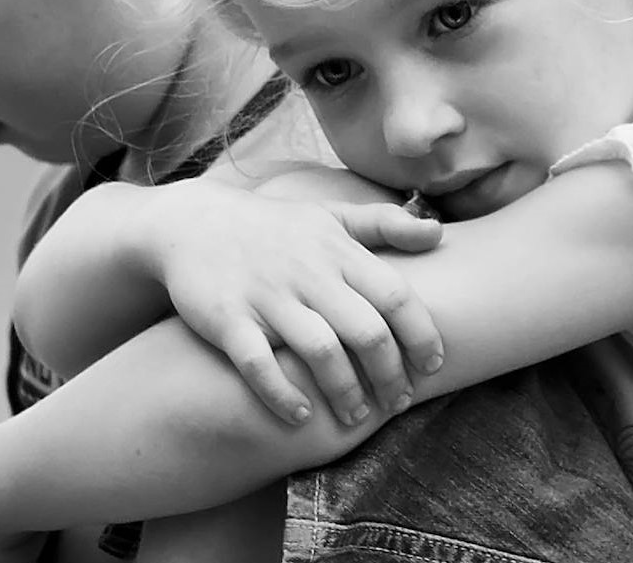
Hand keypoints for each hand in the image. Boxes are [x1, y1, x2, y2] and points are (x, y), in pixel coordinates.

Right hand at [138, 173, 443, 425]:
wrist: (192, 224)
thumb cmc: (274, 228)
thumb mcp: (328, 216)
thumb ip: (384, 224)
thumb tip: (440, 233)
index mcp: (336, 249)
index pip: (395, 295)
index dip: (422, 335)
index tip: (433, 366)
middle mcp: (306, 272)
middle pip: (365, 331)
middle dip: (390, 375)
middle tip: (398, 403)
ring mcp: (265, 296)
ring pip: (319, 351)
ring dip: (345, 392)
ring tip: (355, 416)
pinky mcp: (226, 318)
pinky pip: (258, 364)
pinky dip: (282, 394)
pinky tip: (300, 415)